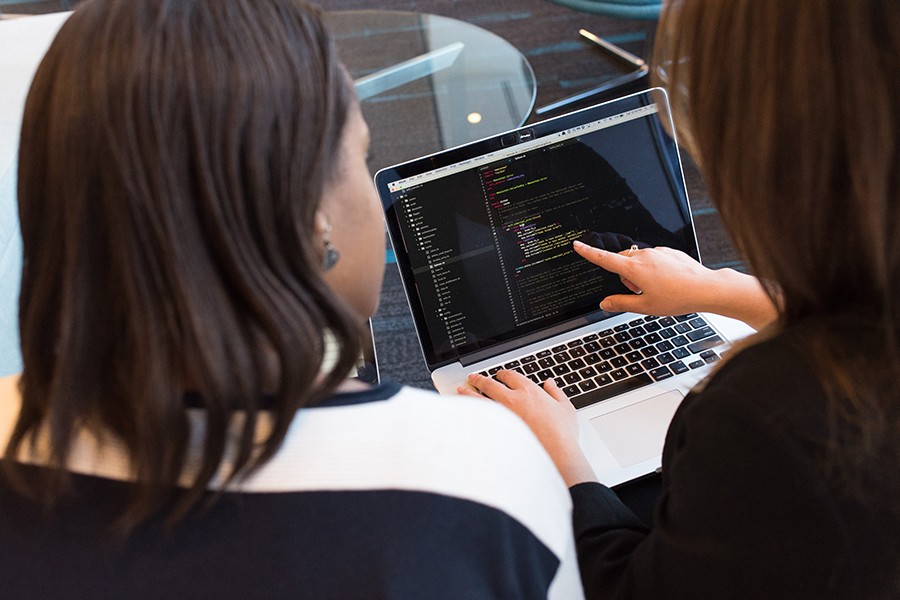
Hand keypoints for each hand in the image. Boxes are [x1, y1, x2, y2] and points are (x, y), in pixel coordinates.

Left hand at [458, 370, 596, 486]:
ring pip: (479, 399)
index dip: (503, 374)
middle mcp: (512, 399)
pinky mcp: (496, 430)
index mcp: (529, 391)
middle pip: (490, 384)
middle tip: (473, 377)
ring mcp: (502, 415)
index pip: (511, 376)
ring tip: (462, 390)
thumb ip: (556, 393)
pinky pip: (479, 418)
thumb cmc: (561, 434)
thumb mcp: (565, 408)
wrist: (555, 454)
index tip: (500, 375)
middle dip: (480, 379)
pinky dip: (470, 413)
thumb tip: (550, 384)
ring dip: (469, 393)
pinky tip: (465, 413)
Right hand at [572, 240, 777, 329]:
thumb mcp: (645, 307)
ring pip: (638, 260)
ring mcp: (658, 252)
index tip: (578, 245)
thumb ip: (621, 303)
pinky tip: (667, 282)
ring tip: (657, 289)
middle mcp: (644, 256)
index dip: (588, 253)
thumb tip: (605, 303)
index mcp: (634, 269)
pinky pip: (653, 258)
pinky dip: (653, 269)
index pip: (604, 259)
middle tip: (639, 292)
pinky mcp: (669, 252)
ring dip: (639, 273)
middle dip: (624, 275)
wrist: (705, 288)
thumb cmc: (677, 298)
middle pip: (622, 261)